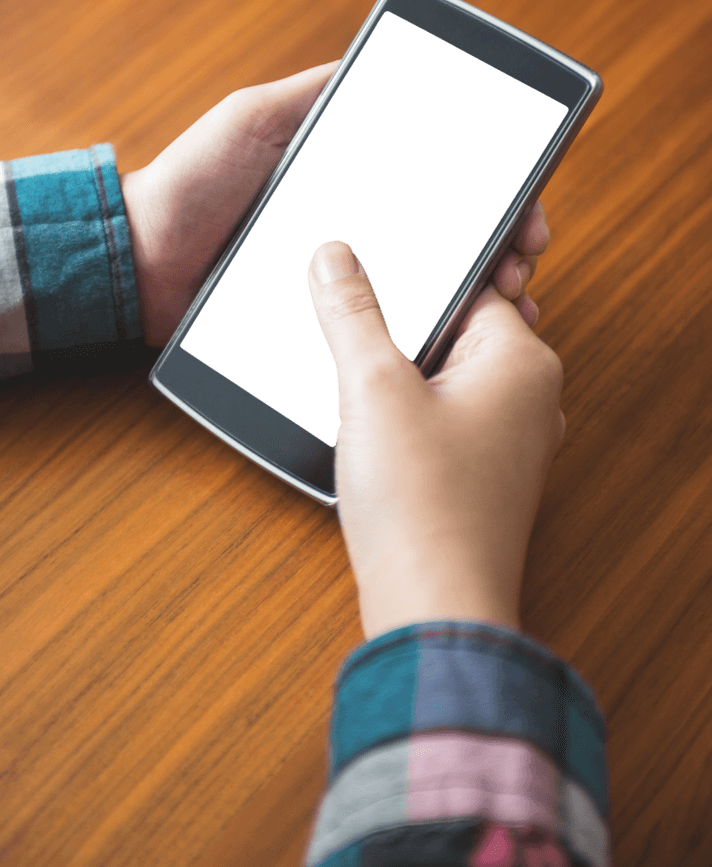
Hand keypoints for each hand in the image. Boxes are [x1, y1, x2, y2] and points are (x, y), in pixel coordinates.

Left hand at [121, 65, 549, 346]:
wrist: (140, 262)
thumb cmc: (192, 183)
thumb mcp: (252, 119)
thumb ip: (310, 95)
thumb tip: (377, 64)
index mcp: (352, 181)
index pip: (441, 187)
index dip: (493, 197)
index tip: (526, 213)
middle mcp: (359, 233)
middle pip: (449, 242)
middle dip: (501, 253)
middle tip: (522, 268)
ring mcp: (344, 285)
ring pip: (427, 293)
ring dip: (476, 302)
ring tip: (504, 309)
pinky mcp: (322, 327)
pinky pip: (380, 334)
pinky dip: (424, 339)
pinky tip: (456, 346)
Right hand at [308, 242, 564, 638]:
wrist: (432, 609)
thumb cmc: (423, 507)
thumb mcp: (373, 388)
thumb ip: (354, 314)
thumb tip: (337, 259)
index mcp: (522, 361)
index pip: (476, 283)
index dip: (422, 274)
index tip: (377, 269)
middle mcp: (529, 398)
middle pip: (461, 329)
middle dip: (410, 327)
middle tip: (364, 336)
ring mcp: (509, 440)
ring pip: (450, 376)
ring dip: (407, 374)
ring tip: (368, 389)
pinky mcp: (483, 473)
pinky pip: (448, 418)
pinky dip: (414, 414)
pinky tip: (378, 428)